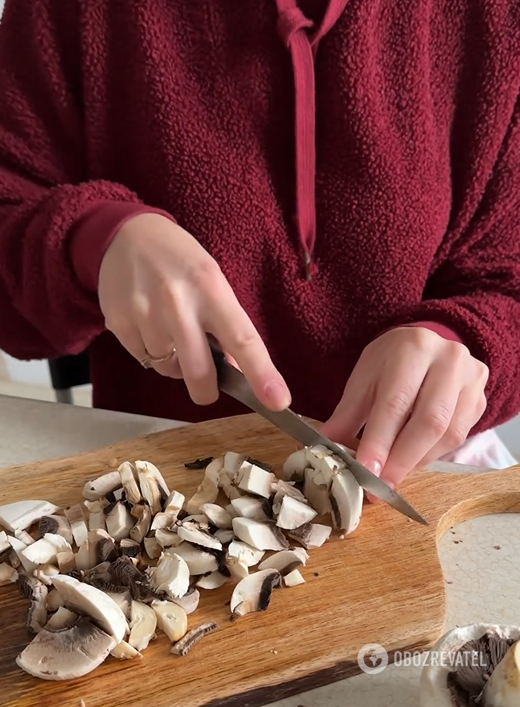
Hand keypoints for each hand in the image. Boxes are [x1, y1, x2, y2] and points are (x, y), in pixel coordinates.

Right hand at [97, 213, 290, 408]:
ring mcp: (144, 314)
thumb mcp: (212, 281)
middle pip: (200, 373)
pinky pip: (144, 360)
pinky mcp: (118, 323)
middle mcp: (178, 302)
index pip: (243, 339)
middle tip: (208, 387)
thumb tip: (236, 371)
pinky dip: (152, 352)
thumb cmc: (179, 261)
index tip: (278, 401)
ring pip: (169, 370)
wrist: (126, 235)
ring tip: (171, 331)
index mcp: (211, 288)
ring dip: (176, 363)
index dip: (262, 374)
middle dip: (207, 390)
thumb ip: (225, 324)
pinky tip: (150, 325)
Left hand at [320, 327, 488, 488]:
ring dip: (417, 461)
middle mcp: (448, 359)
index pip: (396, 402)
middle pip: (429, 421)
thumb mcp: (363, 379)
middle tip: (380, 486)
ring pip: (448, 433)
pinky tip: (413, 460)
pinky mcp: (481, 398)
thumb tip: (326, 450)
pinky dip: (433, 455)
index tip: (366, 471)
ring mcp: (470, 378)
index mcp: (412, 348)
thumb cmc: (389, 363)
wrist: (424, 345)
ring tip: (393, 475)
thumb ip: (347, 415)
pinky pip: (460, 436)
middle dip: (401, 460)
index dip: (380, 441)